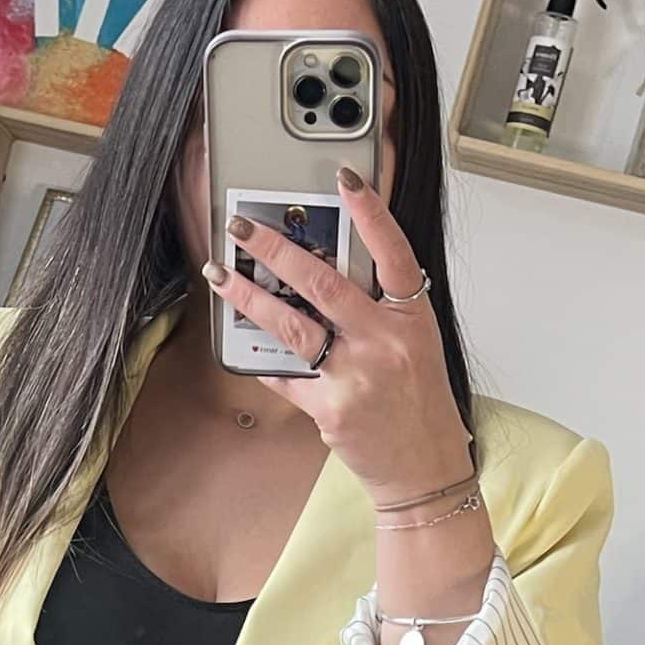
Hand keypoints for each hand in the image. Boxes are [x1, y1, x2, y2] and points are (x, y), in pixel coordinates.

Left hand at [202, 168, 473, 498]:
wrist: (424, 467)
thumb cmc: (418, 400)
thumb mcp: (415, 342)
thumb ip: (379, 307)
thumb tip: (328, 270)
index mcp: (411, 318)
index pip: (393, 253)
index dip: (371, 213)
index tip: (345, 178)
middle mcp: (386, 342)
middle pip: (323, 284)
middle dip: (276, 250)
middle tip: (243, 227)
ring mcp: (357, 376)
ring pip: (292, 326)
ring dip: (249, 297)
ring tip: (220, 276)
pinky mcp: (330, 409)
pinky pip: (286, 375)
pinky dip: (263, 358)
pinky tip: (243, 340)